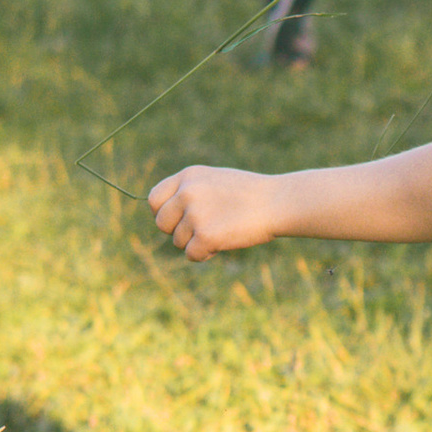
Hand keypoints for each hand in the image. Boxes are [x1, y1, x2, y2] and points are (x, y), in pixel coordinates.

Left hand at [149, 164, 273, 258]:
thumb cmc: (251, 194)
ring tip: (223, 231)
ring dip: (196, 243)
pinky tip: (224, 242)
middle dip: (178, 231)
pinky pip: (192, 255)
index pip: (154, 199)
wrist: (278, 202)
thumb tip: (166, 213)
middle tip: (201, 230)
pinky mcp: (205, 236)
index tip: (178, 219)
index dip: (163, 213)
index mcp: (188, 176)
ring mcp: (195, 214)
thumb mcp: (214, 181)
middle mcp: (187, 193)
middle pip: (162, 223)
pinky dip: (206, 254)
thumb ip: (189, 192)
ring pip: (178, 241)